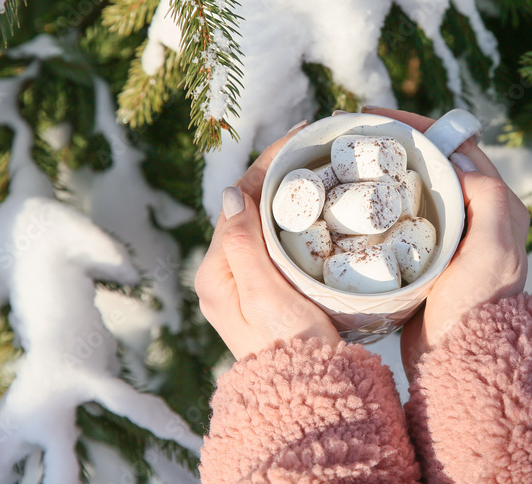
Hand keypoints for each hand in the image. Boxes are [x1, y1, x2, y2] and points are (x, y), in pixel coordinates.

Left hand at [194, 123, 341, 359]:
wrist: (307, 395)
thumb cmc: (289, 346)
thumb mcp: (264, 293)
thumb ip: (244, 244)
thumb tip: (232, 192)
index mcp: (215, 272)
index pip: (238, 200)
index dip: (267, 164)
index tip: (300, 137)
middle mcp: (223, 275)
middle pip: (247, 208)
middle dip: (276, 173)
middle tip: (313, 146)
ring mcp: (243, 284)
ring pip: (260, 223)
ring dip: (283, 193)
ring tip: (315, 167)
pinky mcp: (264, 293)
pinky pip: (272, 242)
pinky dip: (290, 218)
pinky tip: (312, 210)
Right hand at [363, 107, 528, 379]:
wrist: (463, 364)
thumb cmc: (478, 307)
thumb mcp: (492, 249)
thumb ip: (487, 198)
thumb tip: (460, 160)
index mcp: (496, 205)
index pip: (455, 146)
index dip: (417, 124)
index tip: (375, 117)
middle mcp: (475, 216)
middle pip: (430, 162)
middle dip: (394, 144)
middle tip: (352, 136)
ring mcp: (448, 238)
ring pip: (411, 187)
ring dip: (382, 172)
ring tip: (344, 162)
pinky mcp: (424, 258)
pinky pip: (398, 218)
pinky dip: (375, 205)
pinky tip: (347, 205)